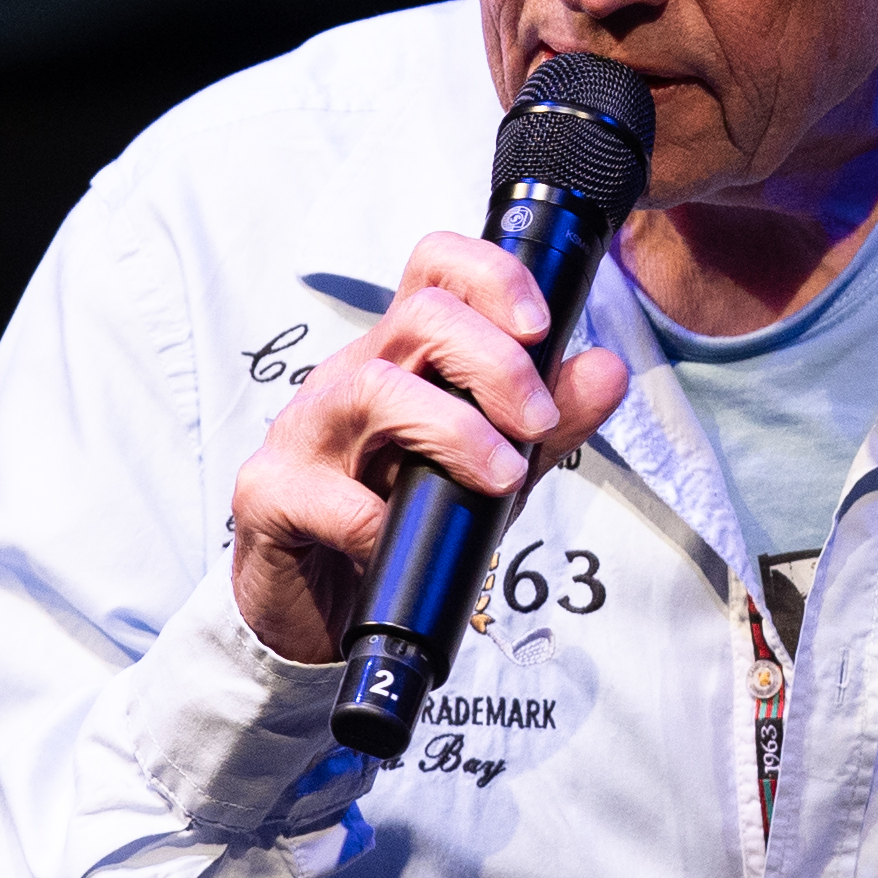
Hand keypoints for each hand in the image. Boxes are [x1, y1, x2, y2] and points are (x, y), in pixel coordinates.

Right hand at [228, 230, 627, 666]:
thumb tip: (608, 370)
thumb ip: (548, 424)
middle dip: (498, 363)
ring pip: (376, 389)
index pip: (436, 271)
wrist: (314, 605)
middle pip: (421, 318)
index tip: (541, 326)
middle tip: (538, 423)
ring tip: (501, 478)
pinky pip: (321, 492)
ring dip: (456, 430)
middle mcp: (352, 377)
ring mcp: (306, 431)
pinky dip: (372, 517)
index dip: (492, 276)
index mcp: (403, 357)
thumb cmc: (399, 520)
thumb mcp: (492, 469)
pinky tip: (397, 537)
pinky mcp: (270, 493)